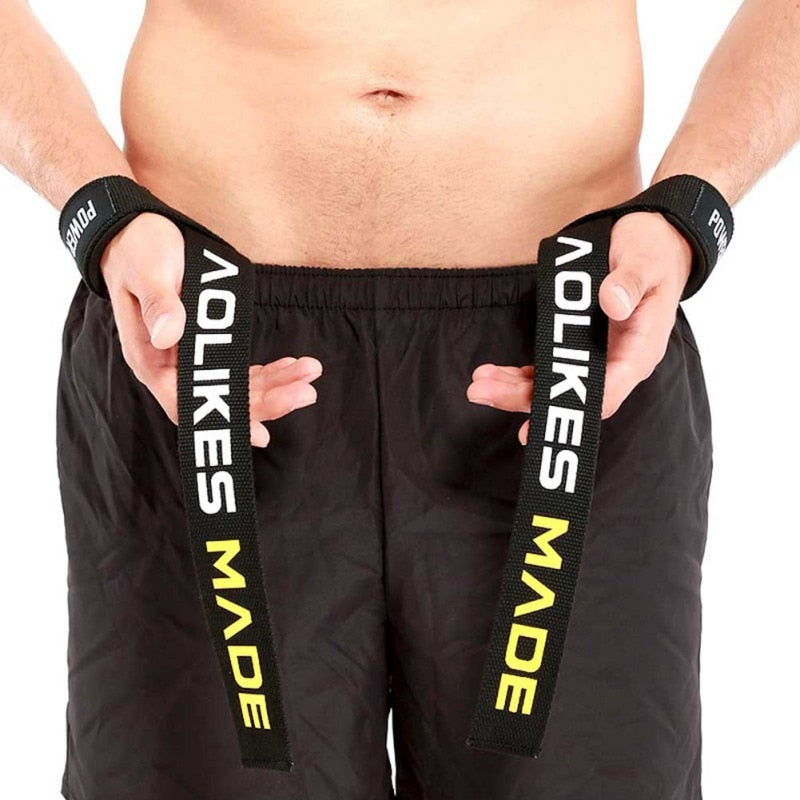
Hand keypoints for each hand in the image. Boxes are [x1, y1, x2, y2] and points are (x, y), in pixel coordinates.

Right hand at [101, 212, 322, 446]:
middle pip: (221, 400)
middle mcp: (170, 368)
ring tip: (310, 374)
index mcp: (150, 359)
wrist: (135, 233)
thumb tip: (168, 336)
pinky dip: (268, 371)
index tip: (261, 431)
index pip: (187, 404)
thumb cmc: (137, 250)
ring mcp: (189, 360)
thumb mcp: (147, 271)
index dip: (224, 420)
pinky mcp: (206, 346)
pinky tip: (293, 367)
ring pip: (237, 387)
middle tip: (305, 393)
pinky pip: (240, 369)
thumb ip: (159, 304)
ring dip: (275, 386)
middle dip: (266, 401)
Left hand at [466, 211, 691, 443]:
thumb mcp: (646, 260)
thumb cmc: (655, 251)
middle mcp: (619, 362)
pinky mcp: (582, 346)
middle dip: (525, 398)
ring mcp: (599, 356)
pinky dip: (521, 374)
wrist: (657, 240)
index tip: (537, 420)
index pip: (606, 394)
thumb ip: (630, 283)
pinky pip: (549, 368)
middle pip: (570, 394)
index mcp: (640, 351)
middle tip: (482, 392)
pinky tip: (492, 374)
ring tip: (478, 386)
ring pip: (554, 384)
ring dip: (515, 388)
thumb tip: (612, 302)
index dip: (571, 409)